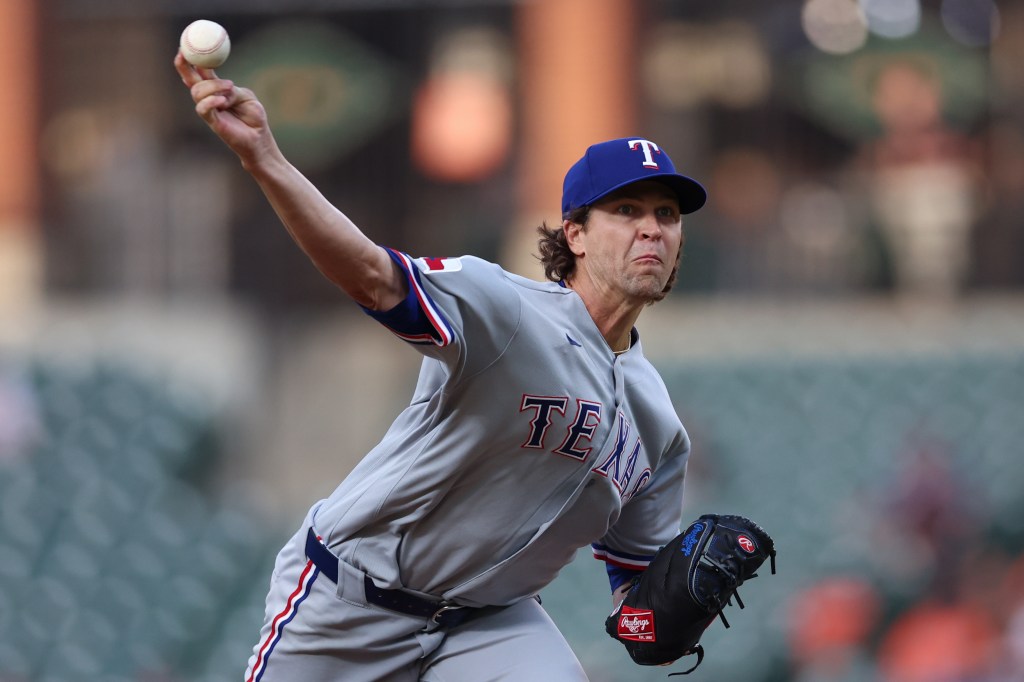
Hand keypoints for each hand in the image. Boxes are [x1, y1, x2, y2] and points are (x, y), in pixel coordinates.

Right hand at [173, 51, 277, 167]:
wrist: (259, 140)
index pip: (201, 72)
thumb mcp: (246, 97)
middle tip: (183, 54)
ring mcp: (209, 110)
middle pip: (191, 80)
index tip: (186, 47)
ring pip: (197, 92)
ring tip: (230, 88)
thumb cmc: (254, 118)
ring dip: (212, 86)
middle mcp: (209, 99)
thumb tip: (222, 87)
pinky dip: (211, 101)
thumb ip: (233, 90)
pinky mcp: (212, 122)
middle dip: (184, 67)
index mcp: (217, 89)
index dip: (192, 60)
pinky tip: (222, 101)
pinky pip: (203, 109)